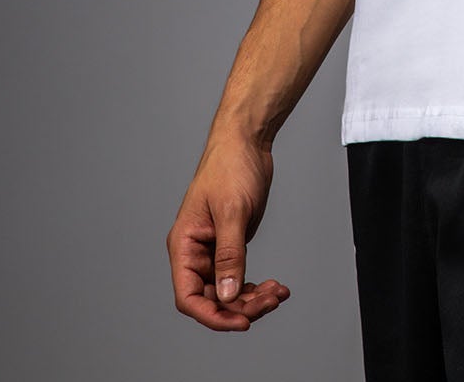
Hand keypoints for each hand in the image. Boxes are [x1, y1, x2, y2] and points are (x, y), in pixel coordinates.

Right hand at [167, 134, 290, 331]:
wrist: (246, 142)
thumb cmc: (230, 167)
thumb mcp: (232, 212)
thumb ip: (229, 255)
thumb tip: (227, 295)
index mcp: (184, 245)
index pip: (188, 296)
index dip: (212, 315)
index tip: (241, 322)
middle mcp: (196, 252)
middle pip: (212, 298)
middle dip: (241, 306)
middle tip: (272, 302)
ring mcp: (214, 250)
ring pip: (228, 291)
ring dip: (253, 298)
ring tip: (279, 293)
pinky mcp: (232, 245)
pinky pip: (240, 277)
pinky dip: (257, 286)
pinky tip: (277, 287)